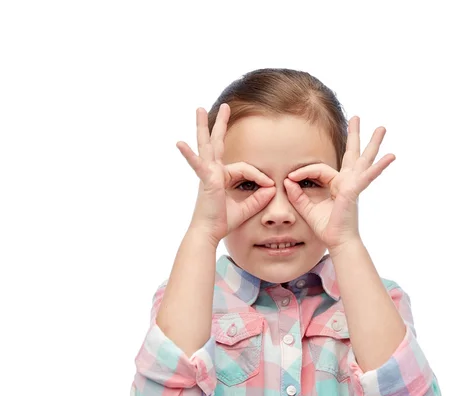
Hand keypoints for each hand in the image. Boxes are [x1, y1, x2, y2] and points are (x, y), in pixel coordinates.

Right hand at [176, 104, 275, 244]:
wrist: (209, 232)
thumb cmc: (222, 222)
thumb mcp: (245, 208)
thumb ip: (258, 198)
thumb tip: (272, 189)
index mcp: (222, 177)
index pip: (246, 168)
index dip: (260, 176)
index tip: (270, 186)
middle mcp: (213, 171)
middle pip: (217, 143)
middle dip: (221, 124)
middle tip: (225, 107)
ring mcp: (207, 173)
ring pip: (206, 145)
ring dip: (203, 126)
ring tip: (199, 109)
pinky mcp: (205, 180)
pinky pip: (198, 164)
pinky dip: (189, 155)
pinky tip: (180, 144)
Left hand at [283, 117, 394, 251]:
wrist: (337, 242)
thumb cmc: (326, 228)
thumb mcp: (306, 208)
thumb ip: (297, 194)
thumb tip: (287, 180)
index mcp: (336, 184)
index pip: (318, 169)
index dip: (302, 171)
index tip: (289, 178)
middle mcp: (347, 181)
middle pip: (351, 154)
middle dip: (354, 135)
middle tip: (356, 117)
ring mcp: (353, 184)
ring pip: (363, 159)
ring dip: (373, 143)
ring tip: (382, 128)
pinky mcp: (355, 190)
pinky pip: (367, 176)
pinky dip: (378, 167)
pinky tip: (391, 157)